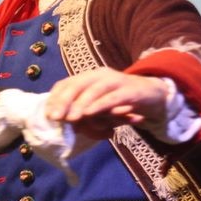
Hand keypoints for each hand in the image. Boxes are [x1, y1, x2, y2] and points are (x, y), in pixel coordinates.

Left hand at [45, 68, 168, 138]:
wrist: (153, 96)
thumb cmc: (120, 103)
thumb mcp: (98, 109)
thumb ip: (83, 114)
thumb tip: (64, 125)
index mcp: (88, 77)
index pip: (66, 84)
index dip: (55, 98)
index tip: (47, 114)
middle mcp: (100, 75)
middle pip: (76, 85)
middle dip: (63, 101)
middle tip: (55, 117)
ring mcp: (115, 80)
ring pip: (93, 90)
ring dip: (80, 105)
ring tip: (71, 118)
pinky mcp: (130, 90)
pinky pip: (113, 97)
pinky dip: (100, 105)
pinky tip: (91, 113)